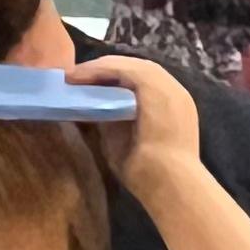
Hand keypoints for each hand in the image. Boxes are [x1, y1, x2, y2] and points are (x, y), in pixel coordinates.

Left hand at [86, 49, 203, 201]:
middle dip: (105, 71)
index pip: (142, 84)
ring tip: (75, 74)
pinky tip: (82, 75)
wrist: (171, 184)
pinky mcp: (155, 86)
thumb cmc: (151, 176)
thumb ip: (114, 125)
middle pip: (136, 70)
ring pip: (130, 65)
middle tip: (77, 76)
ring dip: (100, 68)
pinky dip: (101, 70)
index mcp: (171, 107)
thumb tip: (94, 110)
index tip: (88, 86)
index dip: (114, 81)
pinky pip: (125, 70)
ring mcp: (168, 87)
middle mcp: (174, 92)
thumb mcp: (127, 144)